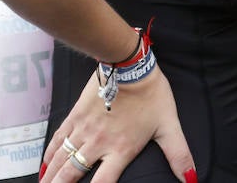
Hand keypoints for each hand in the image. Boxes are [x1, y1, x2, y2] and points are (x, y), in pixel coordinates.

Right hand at [41, 64, 194, 182]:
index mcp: (120, 150)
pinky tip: (45, 166)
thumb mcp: (169, 125)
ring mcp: (84, 130)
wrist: (130, 65)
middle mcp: (98, 144)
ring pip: (62, 160)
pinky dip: (50, 155)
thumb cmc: (152, 95)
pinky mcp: (75, 117)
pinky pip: (58, 140)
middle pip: (72, 175)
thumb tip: (191, 178)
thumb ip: (179, 154)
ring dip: (52, 177)